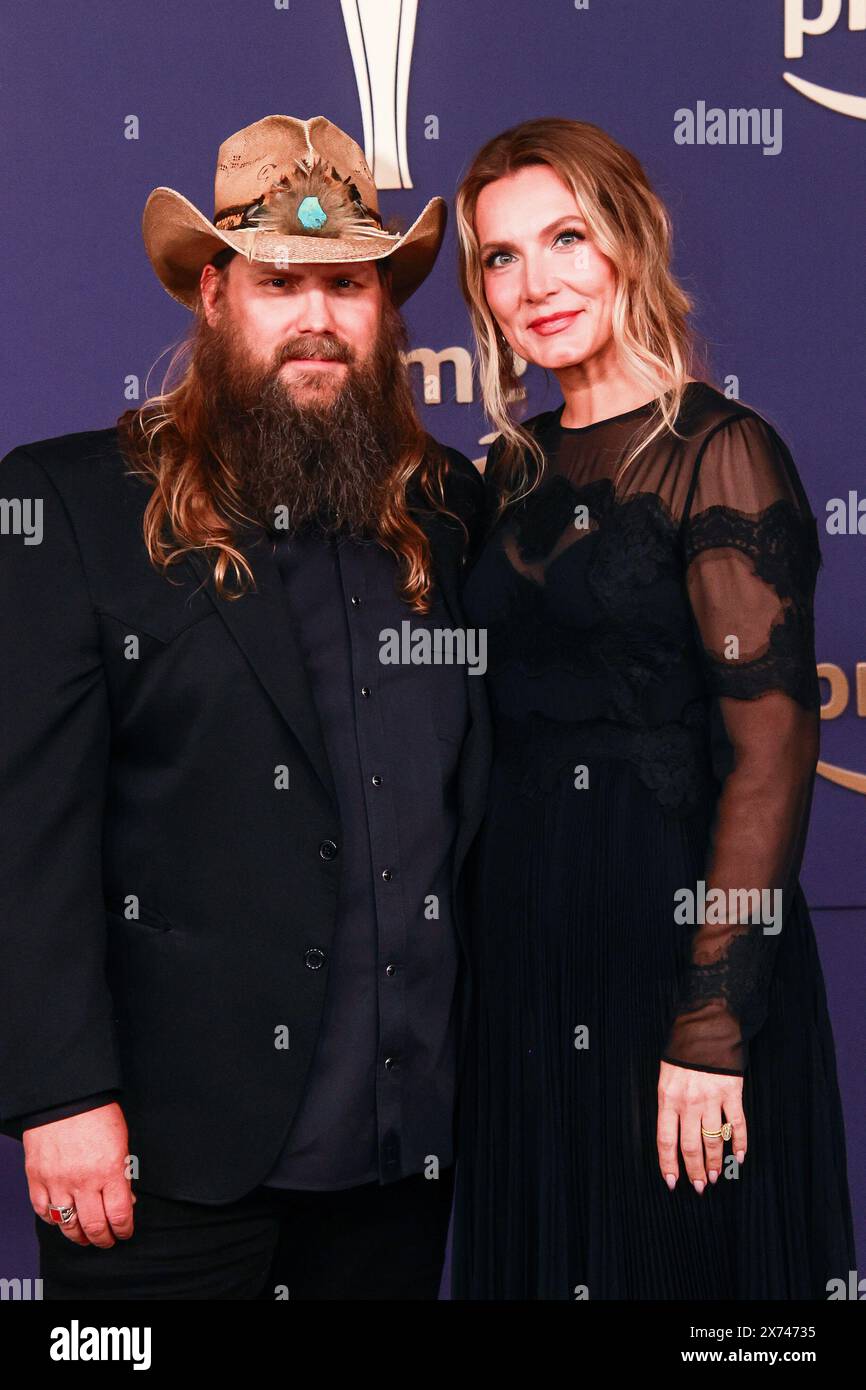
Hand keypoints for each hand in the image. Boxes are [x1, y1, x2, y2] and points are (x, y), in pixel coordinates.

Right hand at [23, 1102, 135, 1246]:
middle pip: (94, 1226)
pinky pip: (42, 1210)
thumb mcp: (121, 1142)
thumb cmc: (98, 1114)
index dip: (124, 1229)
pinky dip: (52, 1219)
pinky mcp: (37, 1177)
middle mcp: (83, 1180)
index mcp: (110, 1170)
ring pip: (66, 1224)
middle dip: (103, 1239)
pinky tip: (60, 1219)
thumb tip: (125, 1201)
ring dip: (78, 1236)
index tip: (125, 1232)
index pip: (119, 1214)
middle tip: (106, 1240)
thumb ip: (122, 1174)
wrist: (66, 1097)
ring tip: (85, 1237)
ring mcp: (57, 1181)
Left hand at [656, 1061, 745, 1192]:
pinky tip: (739, 1157)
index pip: (666, 1140)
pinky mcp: (732, 1093)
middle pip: (691, 1146)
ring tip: (715, 1177)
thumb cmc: (682, 1054)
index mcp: (668, 1099)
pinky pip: (737, 1124)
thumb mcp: (666, 1078)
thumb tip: (673, 1138)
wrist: (705, 1027)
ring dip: (714, 1163)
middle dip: (694, 1170)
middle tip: (699, 1186)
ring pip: (714, 1141)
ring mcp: (711, 1099)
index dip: (669, 1164)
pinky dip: (740, 1143)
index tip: (672, 1182)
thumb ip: (669, 1106)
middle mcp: (689, 1103)